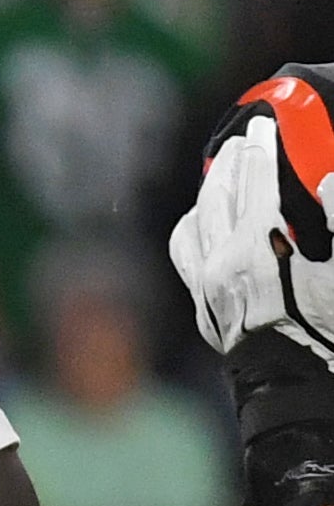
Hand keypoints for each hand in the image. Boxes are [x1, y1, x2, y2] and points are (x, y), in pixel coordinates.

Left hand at [171, 98, 333, 361]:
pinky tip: (200, 215)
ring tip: (222, 165)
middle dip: (235, 159)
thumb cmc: (330, 322)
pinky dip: (191, 225)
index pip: (259, 178)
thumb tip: (330, 177)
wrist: (300, 382)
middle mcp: (227, 257)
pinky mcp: (202, 302)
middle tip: (246, 135)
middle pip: (223, 192)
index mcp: (264, 242)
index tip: (268, 123)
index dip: (263, 147)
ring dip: (211, 186)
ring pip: (200, 217)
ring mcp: (209, 282)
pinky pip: (185, 252)